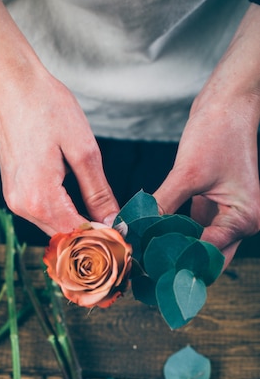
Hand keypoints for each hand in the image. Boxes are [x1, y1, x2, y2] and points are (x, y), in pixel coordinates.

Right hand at [0, 0, 118, 236]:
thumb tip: (112, 219)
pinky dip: (62, 218)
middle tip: (120, 234)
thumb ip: (98, 191)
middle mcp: (23, 205)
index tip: (126, 239)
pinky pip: (41, 215)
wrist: (9, 85)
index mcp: (40, 198)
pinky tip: (82, 211)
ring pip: (52, 229)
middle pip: (63, 238)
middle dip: (91, 240)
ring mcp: (14, 199)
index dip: (104, 239)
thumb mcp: (83, 150)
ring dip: (76, 230)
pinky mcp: (13, 191)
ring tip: (106, 224)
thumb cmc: (46, 108)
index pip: (78, 234)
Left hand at [153, 96, 259, 266]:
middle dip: (179, 266)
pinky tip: (153, 241)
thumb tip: (136, 229)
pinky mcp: (213, 208)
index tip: (149, 269)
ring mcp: (228, 216)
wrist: (228, 103)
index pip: (207, 253)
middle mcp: (240, 222)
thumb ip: (161, 206)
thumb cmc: (218, 132)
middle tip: (148, 274)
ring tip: (147, 260)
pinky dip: (175, 237)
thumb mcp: (187, 173)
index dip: (177, 262)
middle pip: (207, 258)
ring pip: (199, 247)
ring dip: (176, 252)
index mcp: (243, 219)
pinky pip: (193, 231)